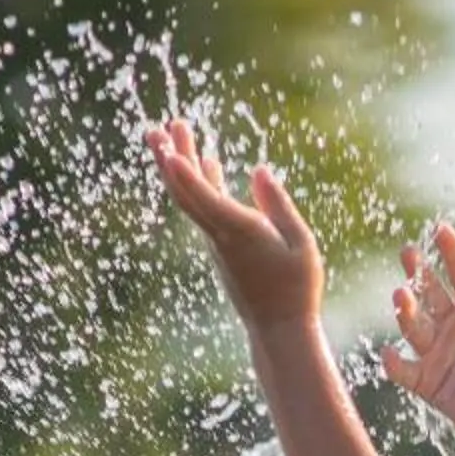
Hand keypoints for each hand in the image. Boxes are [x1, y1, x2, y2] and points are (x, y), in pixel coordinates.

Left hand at [145, 118, 321, 328]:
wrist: (279, 328)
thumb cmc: (296, 287)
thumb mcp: (300, 243)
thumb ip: (278, 206)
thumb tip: (259, 171)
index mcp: (241, 232)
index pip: (206, 200)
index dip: (186, 173)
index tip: (168, 150)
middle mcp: (220, 235)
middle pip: (186, 193)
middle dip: (170, 157)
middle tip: (155, 128)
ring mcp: (216, 242)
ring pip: (190, 199)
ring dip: (179, 166)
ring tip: (169, 133)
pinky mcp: (221, 246)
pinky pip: (203, 209)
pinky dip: (198, 182)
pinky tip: (205, 163)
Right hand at [382, 223, 454, 447]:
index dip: (451, 252)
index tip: (440, 229)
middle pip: (431, 293)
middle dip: (418, 273)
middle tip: (407, 252)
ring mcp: (439, 352)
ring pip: (415, 326)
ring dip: (405, 311)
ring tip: (399, 294)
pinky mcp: (428, 381)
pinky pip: (404, 370)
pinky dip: (394, 363)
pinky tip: (389, 352)